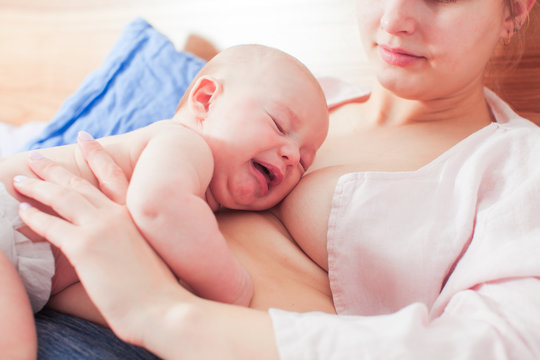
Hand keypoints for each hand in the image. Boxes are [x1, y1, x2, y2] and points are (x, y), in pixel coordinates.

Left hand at [13, 141, 180, 344]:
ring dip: (38, 187)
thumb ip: (134, 239)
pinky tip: (22, 212)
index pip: (112, 176)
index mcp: (136, 214)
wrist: (163, 306)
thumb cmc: (161, 288)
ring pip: (62, 199)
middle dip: (54, 169)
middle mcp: (119, 214)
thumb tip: (120, 241)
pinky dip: (35, 217)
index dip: (97, 156)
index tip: (84, 138)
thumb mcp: (152, 252)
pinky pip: (52, 226)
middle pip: (80, 185)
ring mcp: (102, 228)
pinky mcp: (85, 247)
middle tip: (36, 158)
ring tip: (20, 180)